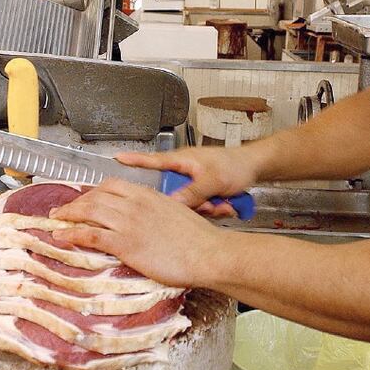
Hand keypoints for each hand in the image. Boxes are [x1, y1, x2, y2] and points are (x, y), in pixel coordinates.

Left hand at [50, 179, 229, 287]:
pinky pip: (91, 235)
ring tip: (56, 221)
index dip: (93, 191)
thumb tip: (147, 219)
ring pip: (89, 211)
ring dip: (68, 215)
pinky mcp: (125, 243)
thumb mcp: (176, 213)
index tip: (84, 199)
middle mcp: (134, 204)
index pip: (111, 185)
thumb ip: (156, 211)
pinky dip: (73, 234)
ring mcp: (128, 223)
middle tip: (63, 210)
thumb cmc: (198, 239)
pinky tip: (62, 237)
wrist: (207, 253)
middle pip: (95, 196)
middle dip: (75, 202)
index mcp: (147, 194)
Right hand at [116, 146, 260, 216]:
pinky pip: (198, 207)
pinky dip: (212, 209)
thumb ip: (191, 192)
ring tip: (220, 203)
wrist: (255, 168)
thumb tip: (172, 205)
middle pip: (169, 193)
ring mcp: (192, 183)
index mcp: (180, 161)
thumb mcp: (213, 180)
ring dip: (204, 207)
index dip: (132, 162)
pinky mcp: (201, 193)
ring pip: (185, 203)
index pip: (151, 160)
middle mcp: (183, 172)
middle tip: (206, 203)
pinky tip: (224, 205)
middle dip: (188, 203)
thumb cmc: (234, 164)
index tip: (114, 160)